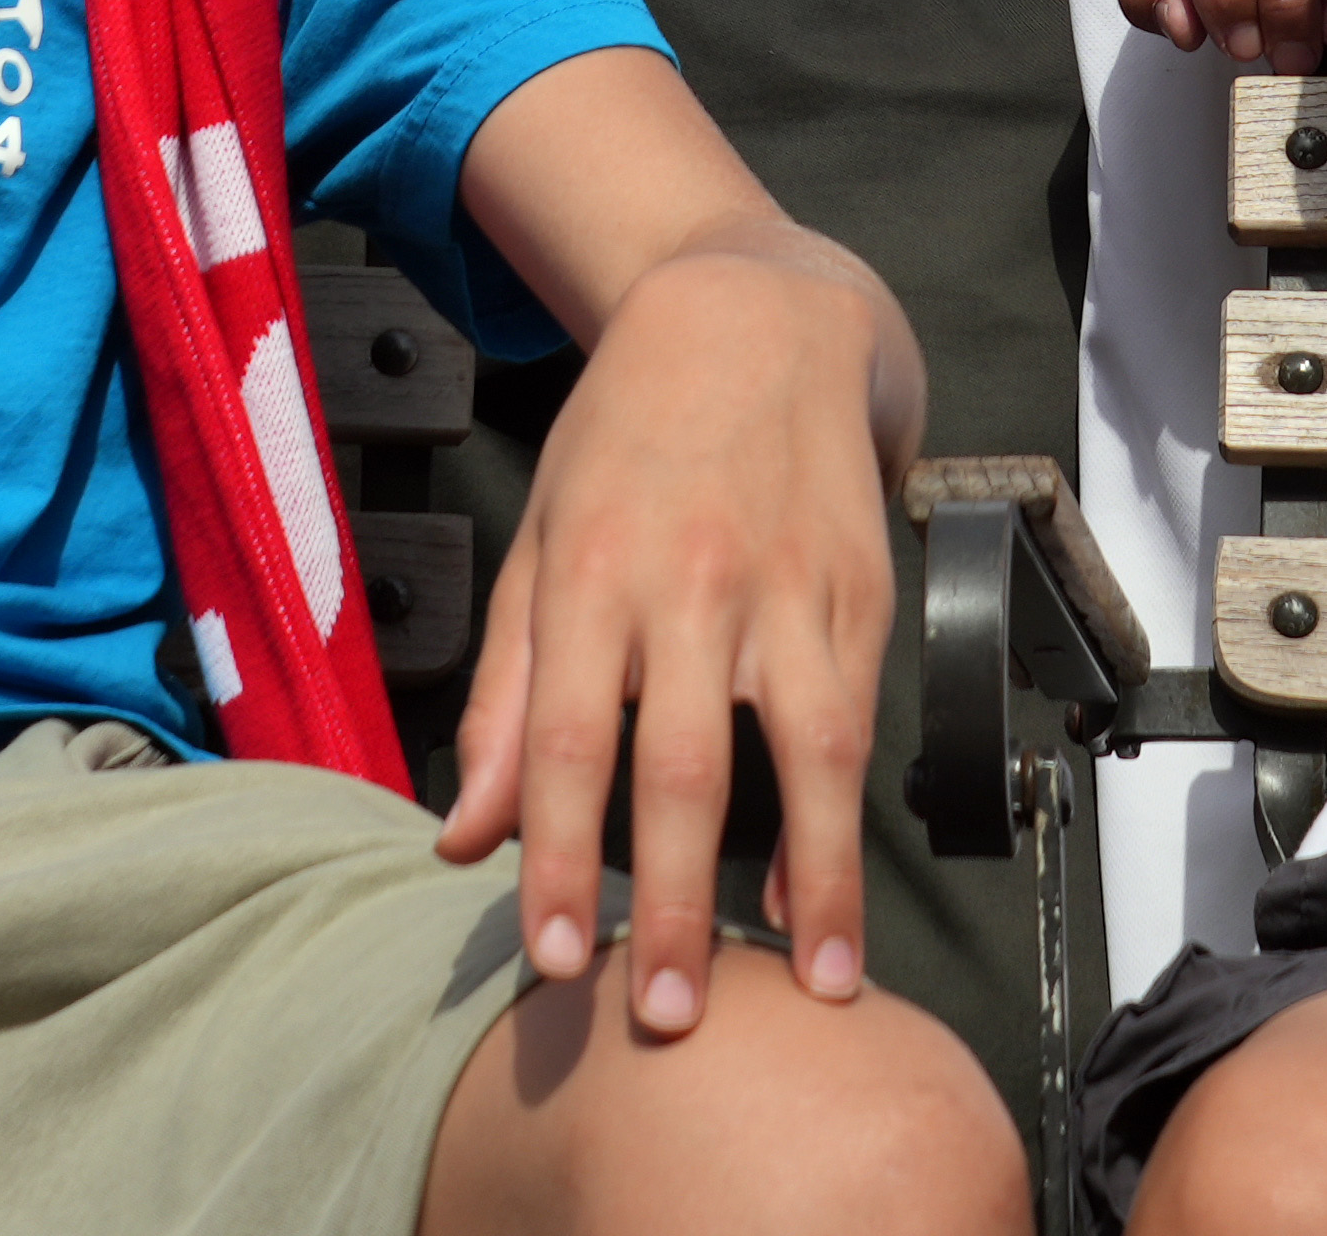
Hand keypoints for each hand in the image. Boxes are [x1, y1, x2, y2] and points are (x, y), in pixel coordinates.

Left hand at [436, 229, 900, 1035]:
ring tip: (817, 982)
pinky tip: (818, 893)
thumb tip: (463, 840)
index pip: (567, 738)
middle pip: (683, 762)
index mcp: (592, 569)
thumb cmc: (626, 435)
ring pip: (808, 750)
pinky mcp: (863, 587)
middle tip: (669, 1015)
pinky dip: (839, 816)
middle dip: (676, 900)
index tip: (554, 959)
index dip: (559, 855)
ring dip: (813, 877)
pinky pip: (856, 719)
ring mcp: (790, 584)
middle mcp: (693, 580)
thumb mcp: (540, 544)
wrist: (757, 312)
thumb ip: (507, 699)